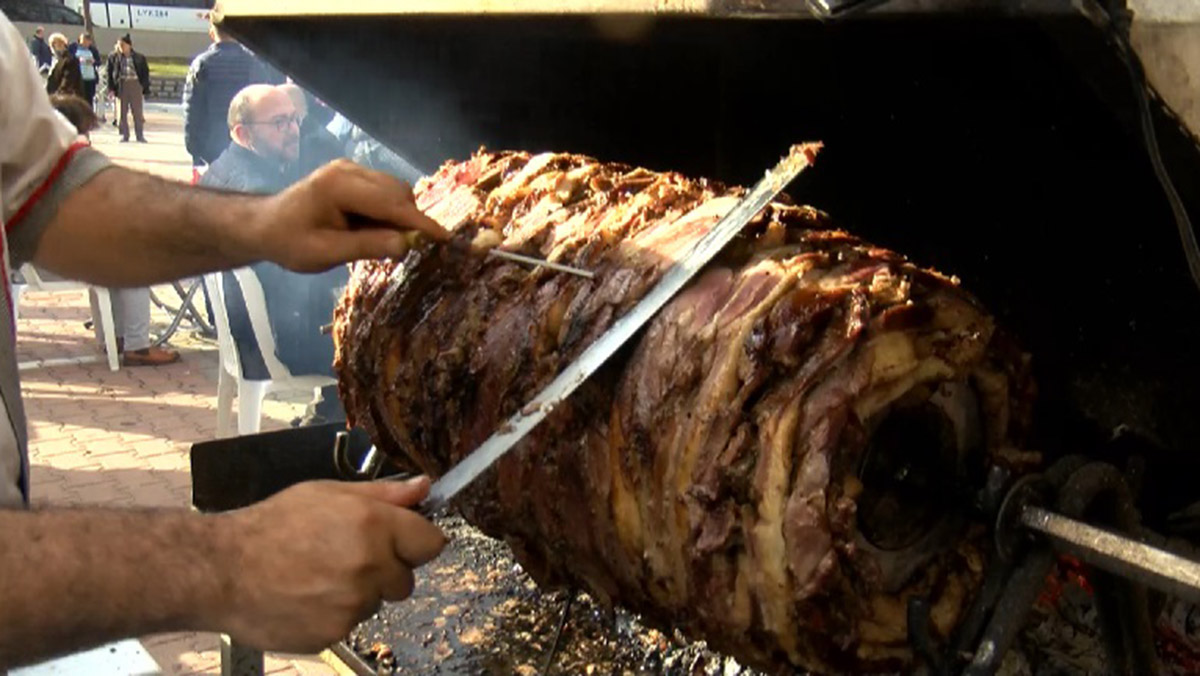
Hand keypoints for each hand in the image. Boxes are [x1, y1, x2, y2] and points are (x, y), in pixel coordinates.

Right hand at [212, 477, 444, 652]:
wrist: (221, 570)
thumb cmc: (270, 527)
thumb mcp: (328, 493)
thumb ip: (383, 493)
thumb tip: (423, 486)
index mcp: (373, 526)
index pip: (431, 543)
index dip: (418, 541)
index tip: (405, 541)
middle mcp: (369, 566)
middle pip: (405, 579)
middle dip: (385, 570)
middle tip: (346, 556)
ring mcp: (353, 605)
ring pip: (376, 602)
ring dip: (358, 592)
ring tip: (317, 574)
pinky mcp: (334, 634)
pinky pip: (350, 624)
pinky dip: (334, 614)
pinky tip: (307, 596)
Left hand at [249, 159, 448, 272]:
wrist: (263, 226)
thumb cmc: (288, 242)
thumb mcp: (324, 253)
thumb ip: (365, 247)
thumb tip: (405, 244)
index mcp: (339, 185)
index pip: (391, 203)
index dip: (420, 222)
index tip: (445, 238)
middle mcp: (349, 170)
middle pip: (398, 192)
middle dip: (408, 220)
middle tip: (399, 251)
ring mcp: (352, 170)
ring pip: (395, 191)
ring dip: (398, 217)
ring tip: (378, 241)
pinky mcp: (354, 177)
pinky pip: (384, 192)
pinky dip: (388, 212)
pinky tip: (371, 230)